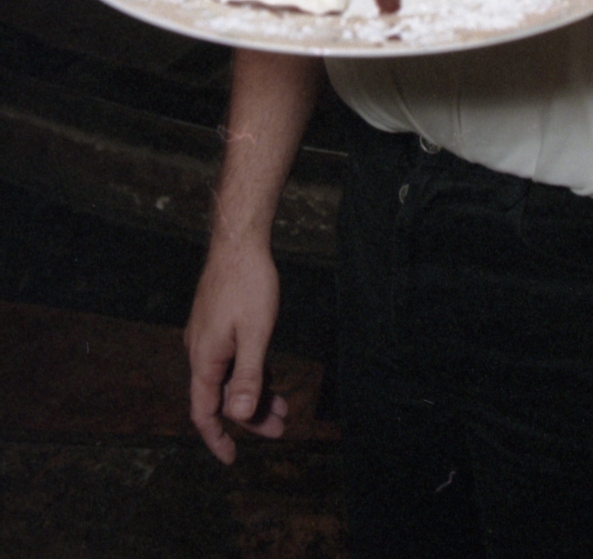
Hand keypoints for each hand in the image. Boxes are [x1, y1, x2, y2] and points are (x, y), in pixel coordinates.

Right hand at [185, 237, 286, 463]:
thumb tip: (239, 415)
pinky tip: (271, 377)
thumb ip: (248, 376)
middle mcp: (199, 351)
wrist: (239, 242)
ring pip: (229, 377)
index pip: (204, 412)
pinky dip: (250, 372)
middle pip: (221, 397)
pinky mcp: (216, 324)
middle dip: (249, 417)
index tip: (231, 459)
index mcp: (205, 359)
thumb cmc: (248, 285)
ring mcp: (207, 336)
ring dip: (254, 394)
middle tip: (280, 429)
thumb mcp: (255, 334)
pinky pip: (231, 359)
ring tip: (284, 408)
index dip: (217, 438)